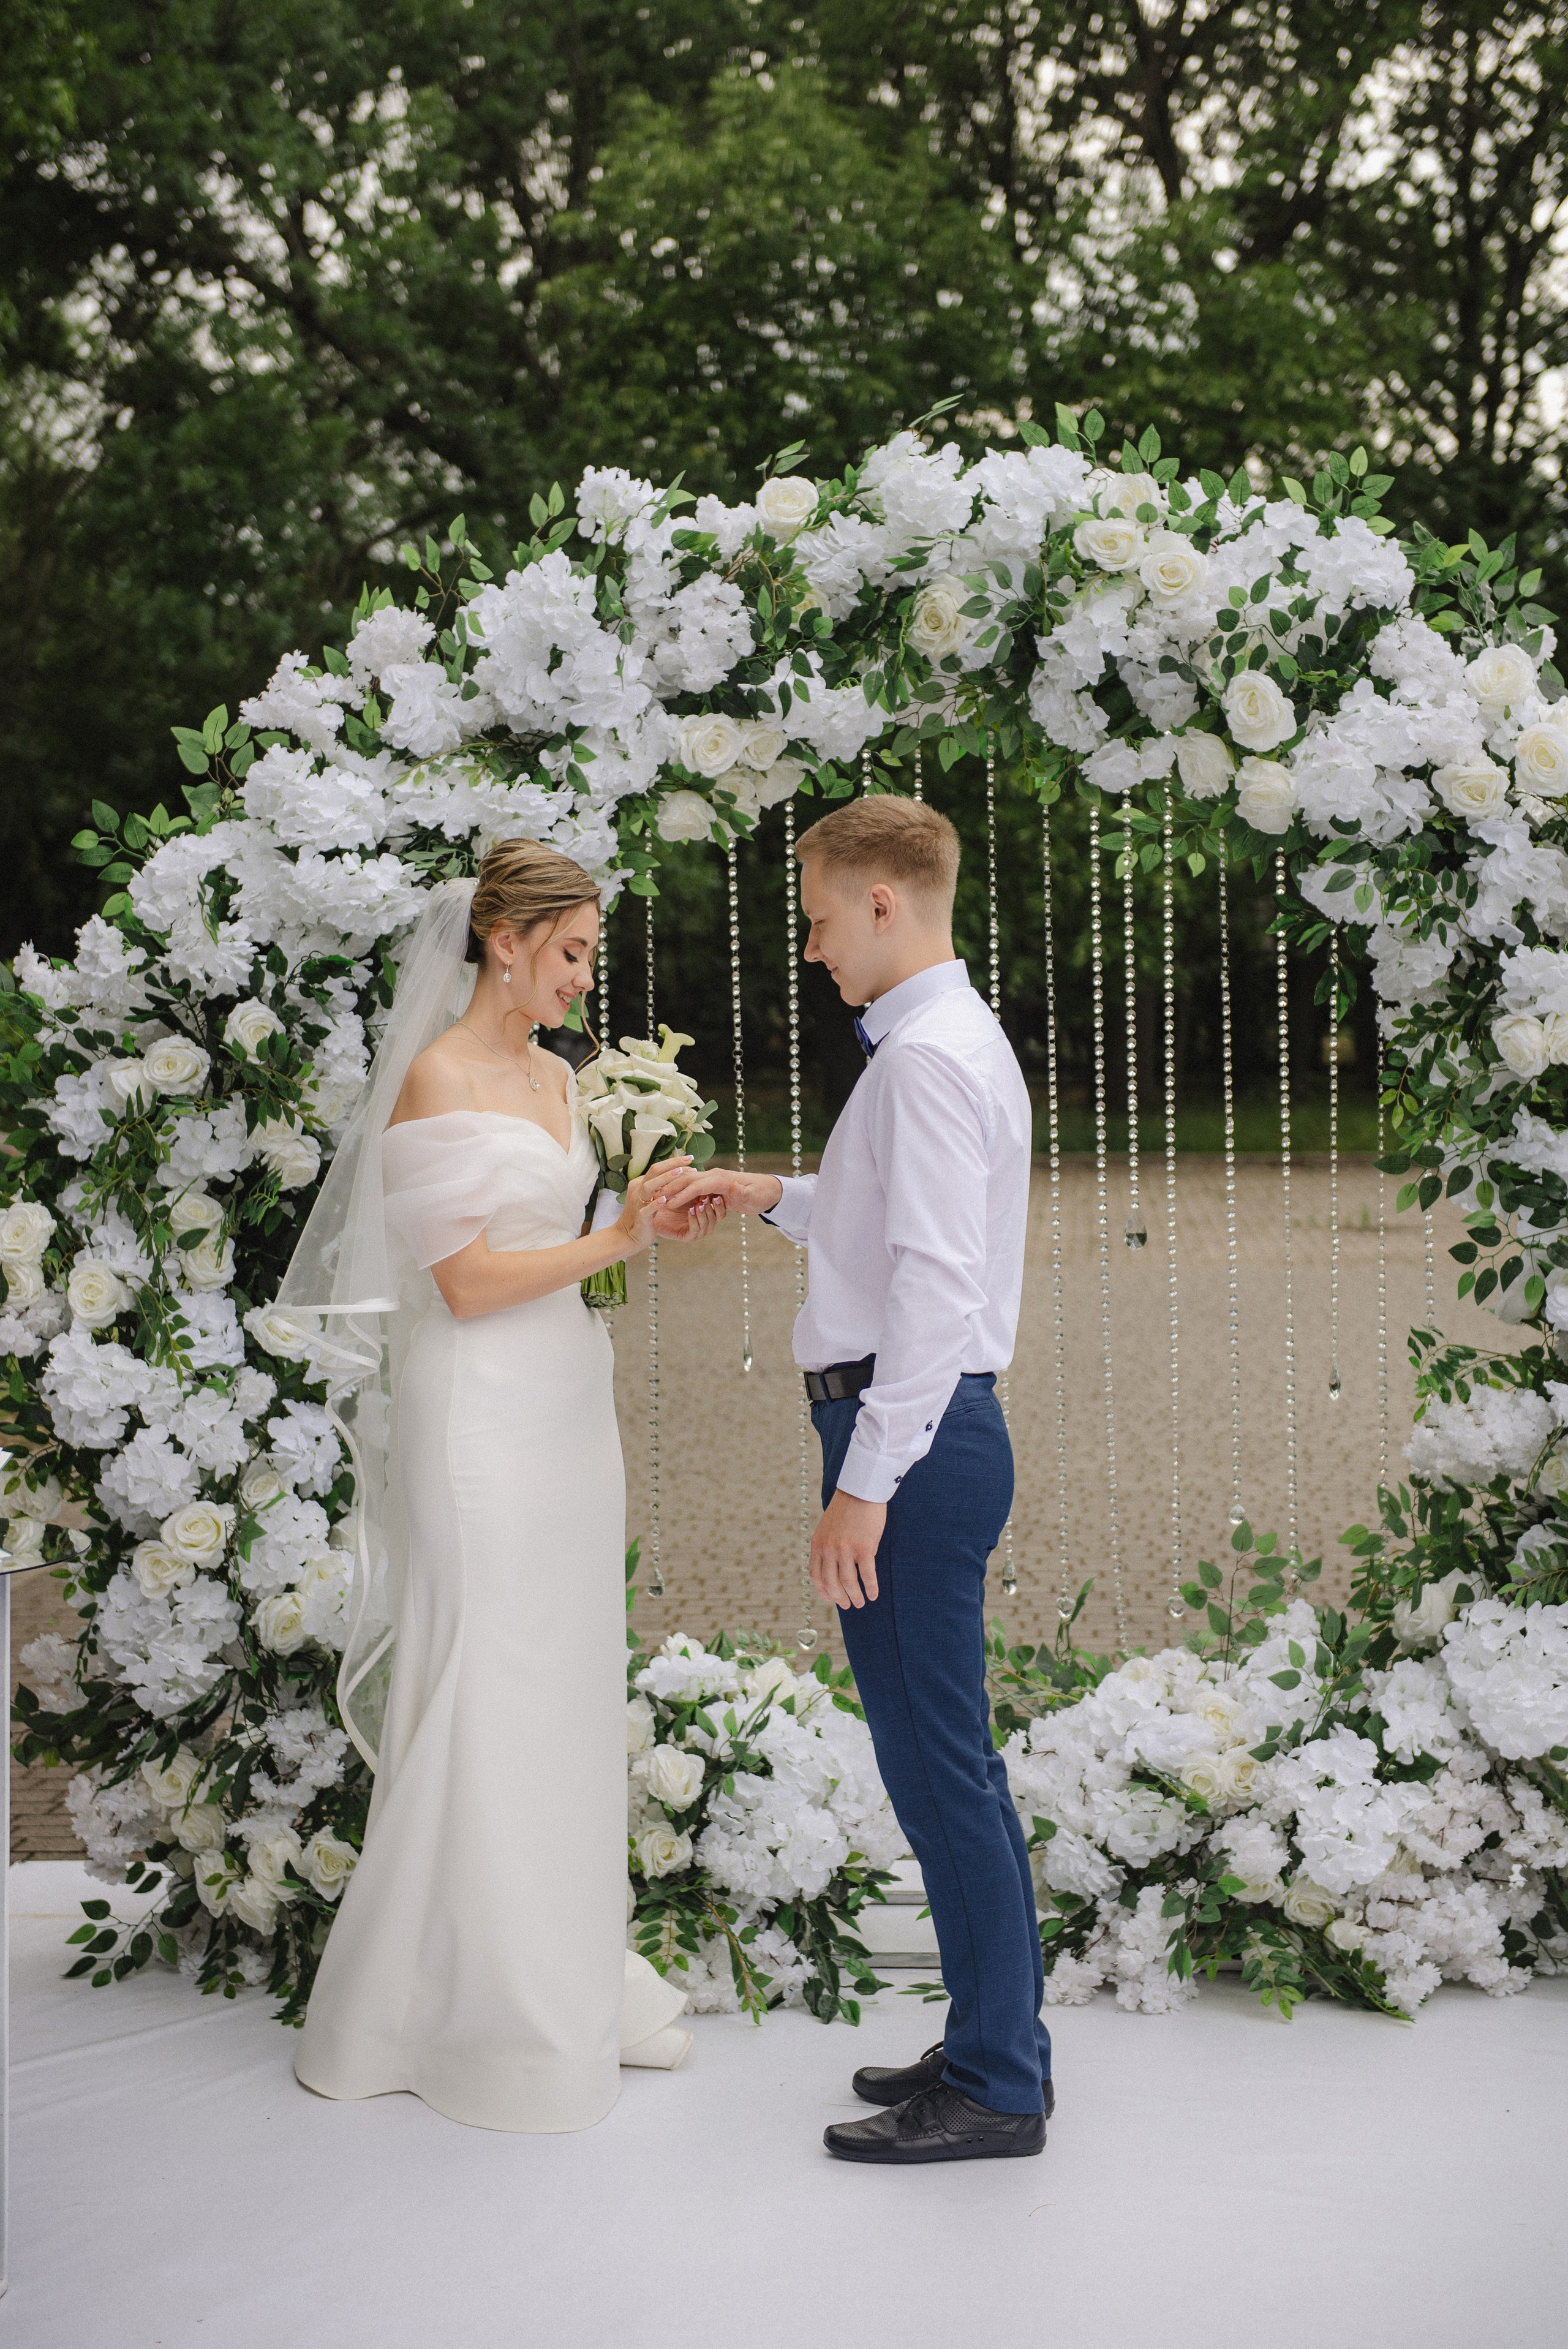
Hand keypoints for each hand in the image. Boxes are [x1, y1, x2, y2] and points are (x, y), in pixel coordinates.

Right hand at [615, 1157, 690, 1257]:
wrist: (628, 1236)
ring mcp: (637, 1203)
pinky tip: (666, 1199)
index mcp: (640, 1184)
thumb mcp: (650, 1198)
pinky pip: (647, 1208)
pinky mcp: (640, 1217)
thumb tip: (678, 1174)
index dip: (673, 1163)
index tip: (690, 1159)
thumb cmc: (643, 1216)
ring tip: (680, 1173)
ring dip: (665, 1179)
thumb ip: (660, 1187)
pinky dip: (656, 1203)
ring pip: (649, 1186)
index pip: (657, 1168)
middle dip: (672, 1164)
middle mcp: (637, 1190)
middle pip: (653, 1171)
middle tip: (689, 1160)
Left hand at [651, 1192, 726, 1241]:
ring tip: (702, 1202)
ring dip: (705, 1212)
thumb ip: (690, 1185)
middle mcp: (702, 1221)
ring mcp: (696, 1230)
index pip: (718, 1207)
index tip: (717, 1186)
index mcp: (703, 1210)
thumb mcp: (679, 1190)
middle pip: (717, 1216)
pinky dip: (694, 1220)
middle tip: (714, 1196)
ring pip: (708, 1224)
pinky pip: (695, 1230)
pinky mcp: (687, 1237)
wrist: (645, 1221)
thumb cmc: (661, 1201)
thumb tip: (696, 1168)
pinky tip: (691, 1210)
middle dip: (715, 1206)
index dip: (719, 1199)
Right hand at [655, 1165, 783, 1219]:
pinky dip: (681, 1191)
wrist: (767, 1189)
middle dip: (672, 1189)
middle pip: (688, 1180)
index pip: (697, 1185)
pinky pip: (693, 1186)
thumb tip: (734, 1188)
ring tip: (658, 1198)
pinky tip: (672, 1198)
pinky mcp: (712, 1184)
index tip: (668, 1204)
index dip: (682, 1195)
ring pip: (688, 1182)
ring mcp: (713, 1178)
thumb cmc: (760, 1194)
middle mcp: (715, 1175)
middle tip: (655, 1199)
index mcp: (722, 1178)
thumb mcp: (754, 1197)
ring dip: (674, 1189)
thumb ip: (743, 1193)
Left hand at [809, 1488, 886, 1610]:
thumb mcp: (827, 1528)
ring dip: (855, 1596)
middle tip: (849, 1605)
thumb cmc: (846, 1508)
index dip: (823, 1591)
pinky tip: (874, 1594)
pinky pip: (867, 1575)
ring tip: (861, 1602)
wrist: (860, 1491)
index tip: (831, 1598)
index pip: (816, 1576)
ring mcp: (846, 1550)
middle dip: (840, 1598)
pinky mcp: (864, 1548)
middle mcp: (829, 1550)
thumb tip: (832, 1566)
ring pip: (849, 1583)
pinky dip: (871, 1588)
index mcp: (818, 1545)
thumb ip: (826, 1546)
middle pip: (832, 1583)